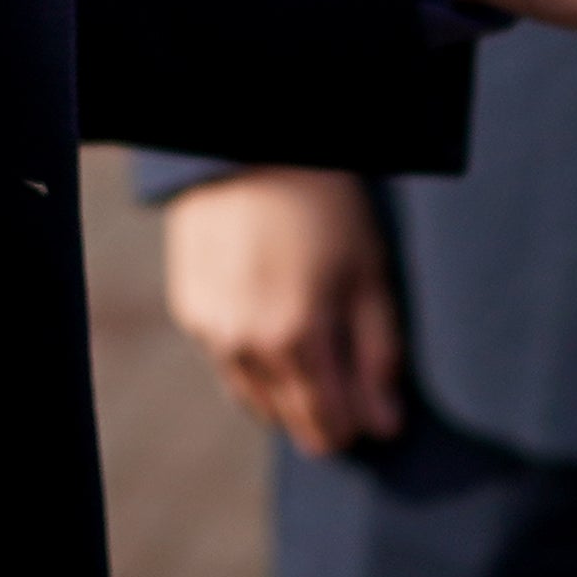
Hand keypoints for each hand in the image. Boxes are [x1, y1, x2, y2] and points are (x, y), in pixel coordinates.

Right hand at [160, 170, 404, 457]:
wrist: (247, 150)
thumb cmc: (323, 206)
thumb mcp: (369, 273)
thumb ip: (379, 355)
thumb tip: (385, 426)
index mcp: (299, 338)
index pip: (330, 424)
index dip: (357, 424)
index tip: (372, 408)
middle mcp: (248, 346)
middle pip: (291, 420)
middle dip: (323, 414)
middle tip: (345, 383)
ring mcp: (213, 332)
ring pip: (255, 400)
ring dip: (286, 392)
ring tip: (309, 351)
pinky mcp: (191, 313)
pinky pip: (228, 363)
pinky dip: (253, 359)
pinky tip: (270, 323)